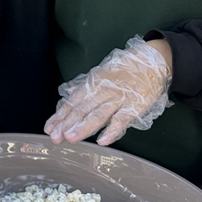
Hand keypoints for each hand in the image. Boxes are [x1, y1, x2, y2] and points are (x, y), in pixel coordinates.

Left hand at [44, 36, 171, 145]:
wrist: (152, 61)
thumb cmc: (126, 70)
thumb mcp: (102, 74)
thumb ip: (85, 87)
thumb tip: (68, 94)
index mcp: (93, 85)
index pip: (72, 103)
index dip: (60, 116)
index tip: (49, 128)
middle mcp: (102, 91)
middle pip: (81, 109)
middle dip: (67, 124)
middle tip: (55, 137)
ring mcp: (118, 99)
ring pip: (98, 114)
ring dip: (84, 127)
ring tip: (71, 137)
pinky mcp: (135, 105)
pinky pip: (122, 119)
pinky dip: (112, 130)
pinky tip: (102, 140)